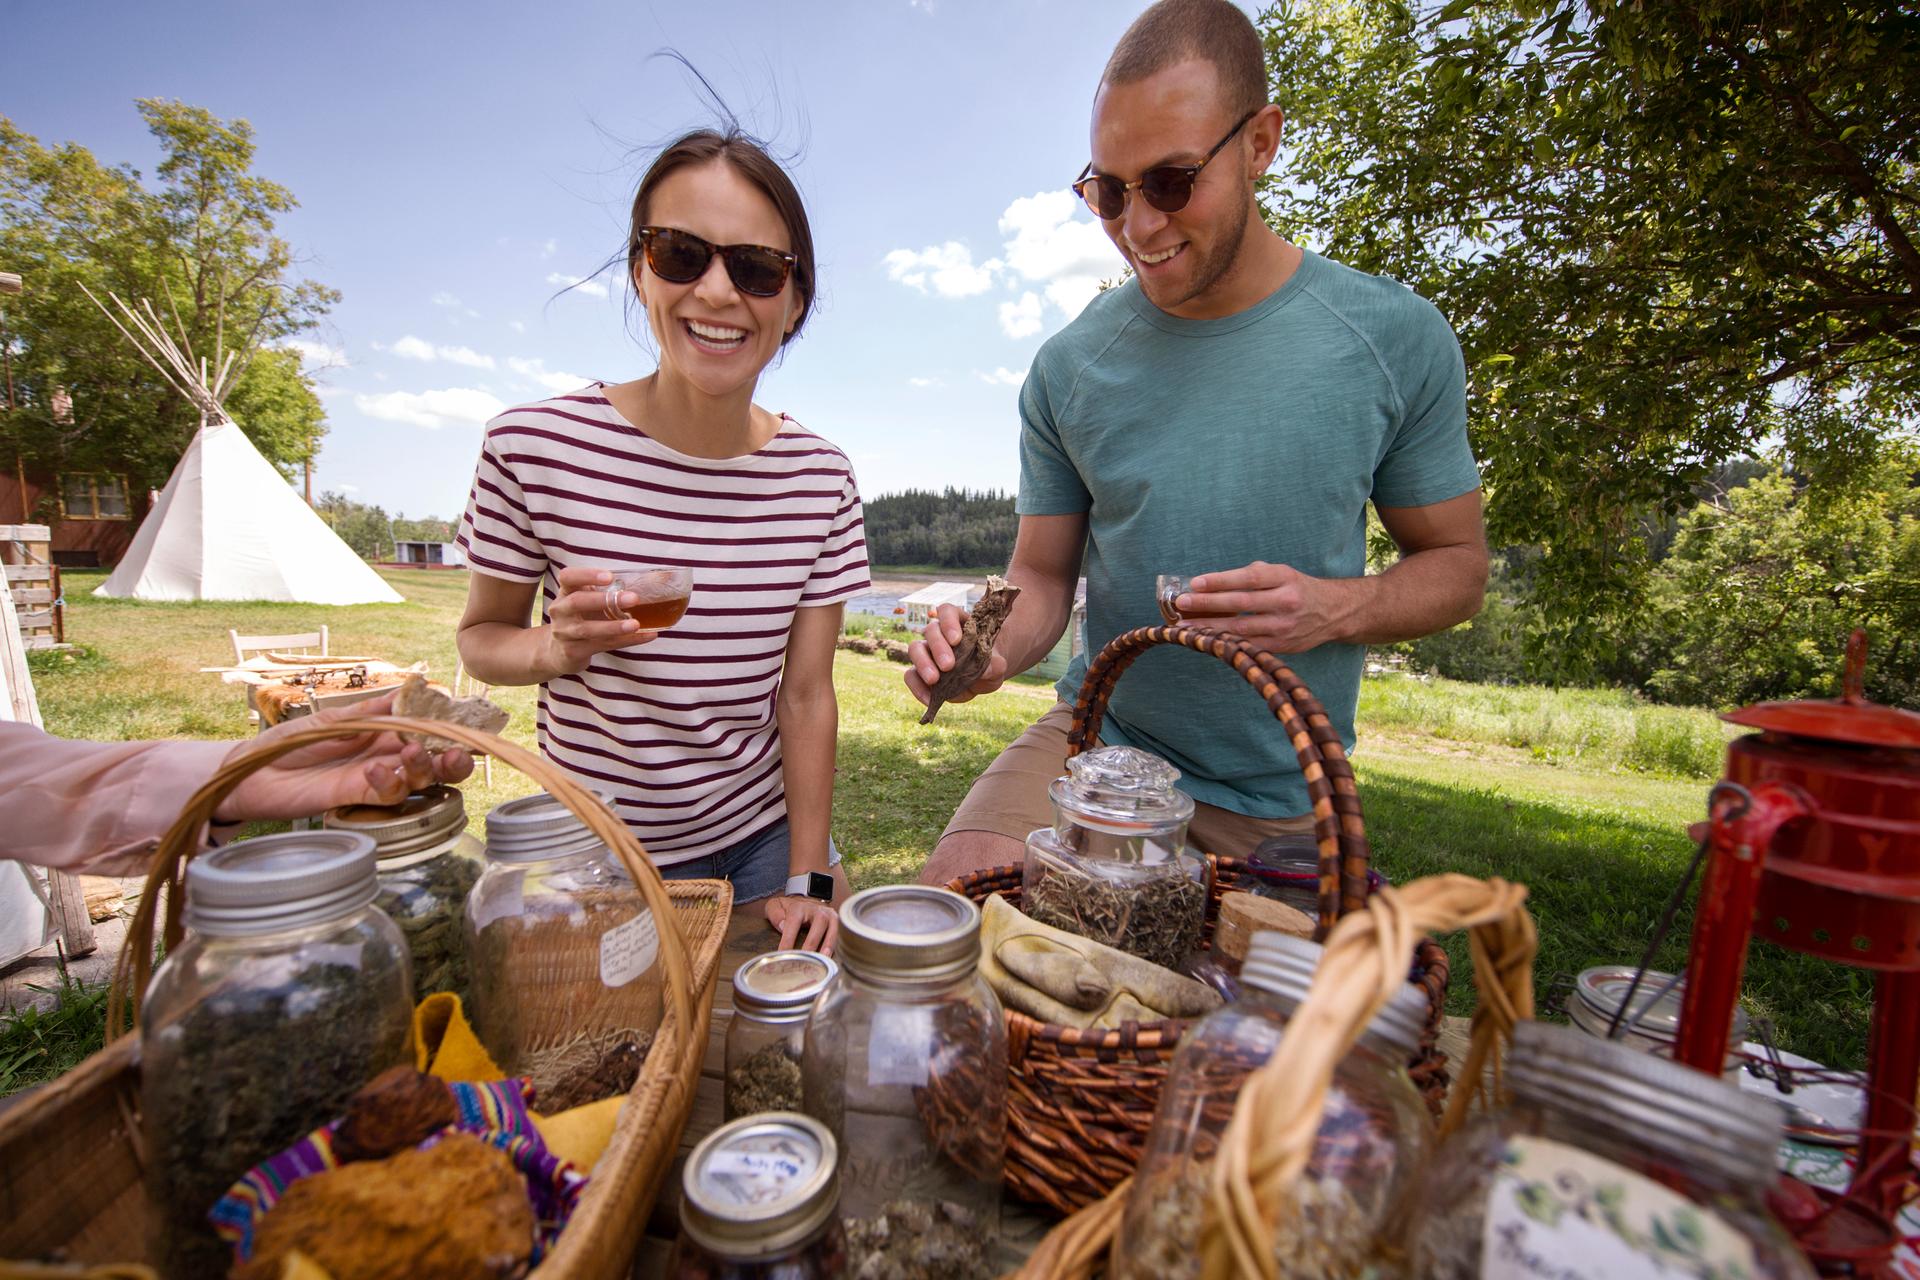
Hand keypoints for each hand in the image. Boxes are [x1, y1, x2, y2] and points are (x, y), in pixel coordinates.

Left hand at [214, 691, 476, 822]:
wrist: (254, 772)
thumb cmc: (289, 741)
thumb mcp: (333, 717)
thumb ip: (373, 709)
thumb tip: (411, 688)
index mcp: (385, 733)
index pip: (428, 731)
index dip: (451, 730)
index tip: (466, 723)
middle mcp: (388, 757)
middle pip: (436, 763)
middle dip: (454, 760)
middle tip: (457, 753)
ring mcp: (376, 780)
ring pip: (421, 782)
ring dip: (425, 768)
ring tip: (411, 753)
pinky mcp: (360, 798)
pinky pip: (388, 794)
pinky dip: (389, 782)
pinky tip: (373, 769)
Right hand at [540, 566, 659, 676]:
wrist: (558, 651)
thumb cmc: (580, 619)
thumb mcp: (585, 602)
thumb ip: (605, 593)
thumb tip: (647, 585)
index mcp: (564, 593)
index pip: (568, 577)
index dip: (587, 575)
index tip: (610, 577)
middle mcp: (560, 611)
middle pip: (577, 602)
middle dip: (604, 600)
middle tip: (633, 598)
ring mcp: (564, 633)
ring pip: (589, 629)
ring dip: (614, 627)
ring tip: (636, 624)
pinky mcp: (573, 651)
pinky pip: (602, 645)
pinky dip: (626, 641)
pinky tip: (645, 636)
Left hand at [763, 894, 839, 954]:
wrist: (806, 902)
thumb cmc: (790, 909)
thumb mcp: (775, 906)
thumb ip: (775, 915)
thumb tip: (782, 926)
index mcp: (799, 907)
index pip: (794, 923)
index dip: (788, 939)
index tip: (783, 954)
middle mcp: (817, 910)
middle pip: (819, 923)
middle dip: (812, 942)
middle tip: (805, 958)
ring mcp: (829, 916)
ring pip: (833, 928)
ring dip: (829, 944)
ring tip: (824, 958)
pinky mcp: (837, 923)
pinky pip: (840, 934)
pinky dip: (837, 945)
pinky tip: (832, 957)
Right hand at [904, 602, 1008, 708]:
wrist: (982, 679)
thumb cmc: (990, 664)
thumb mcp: (998, 665)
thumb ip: (996, 665)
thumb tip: (988, 670)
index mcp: (958, 622)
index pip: (947, 611)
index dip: (949, 622)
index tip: (956, 639)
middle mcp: (939, 634)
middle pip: (930, 630)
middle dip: (938, 647)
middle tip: (948, 665)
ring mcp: (927, 652)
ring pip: (915, 649)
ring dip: (922, 664)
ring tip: (934, 680)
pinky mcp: (920, 672)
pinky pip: (910, 675)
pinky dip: (917, 687)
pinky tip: (929, 698)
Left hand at [1182, 561, 1352, 652]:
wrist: (1334, 612)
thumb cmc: (1298, 588)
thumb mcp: (1282, 573)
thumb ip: (1252, 575)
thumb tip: (1213, 582)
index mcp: (1284, 578)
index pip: (1247, 578)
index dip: (1220, 581)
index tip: (1195, 583)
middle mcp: (1286, 602)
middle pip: (1241, 604)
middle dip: (1208, 604)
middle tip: (1181, 603)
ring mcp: (1284, 627)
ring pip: (1242, 629)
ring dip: (1211, 628)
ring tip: (1186, 626)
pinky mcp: (1282, 647)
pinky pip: (1249, 645)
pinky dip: (1226, 643)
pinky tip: (1207, 640)